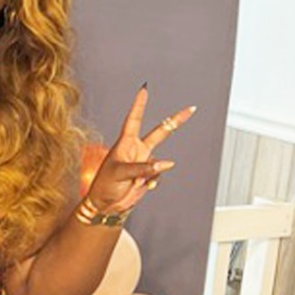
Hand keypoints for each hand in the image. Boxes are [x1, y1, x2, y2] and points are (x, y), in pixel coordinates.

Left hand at [87, 86, 195, 211]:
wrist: (106, 205)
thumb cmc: (104, 185)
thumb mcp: (121, 173)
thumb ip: (144, 168)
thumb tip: (167, 164)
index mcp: (125, 143)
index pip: (134, 119)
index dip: (140, 105)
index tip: (144, 90)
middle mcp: (136, 150)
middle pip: (160, 132)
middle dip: (175, 121)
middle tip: (190, 109)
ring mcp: (144, 162)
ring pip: (161, 160)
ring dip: (155, 170)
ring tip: (137, 181)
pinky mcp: (148, 175)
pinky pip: (159, 175)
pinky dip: (153, 181)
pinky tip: (140, 186)